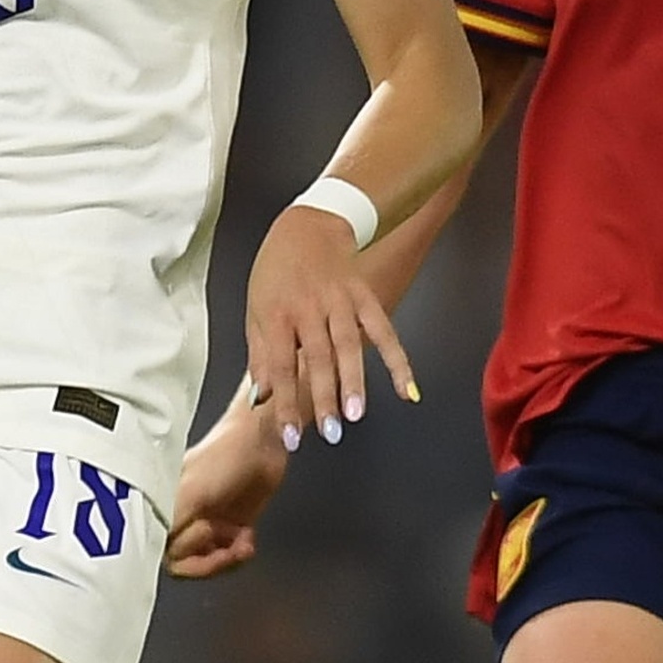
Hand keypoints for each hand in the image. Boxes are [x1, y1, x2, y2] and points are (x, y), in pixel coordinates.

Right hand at [166, 407, 289, 578]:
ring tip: (241, 545)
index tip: (203, 539)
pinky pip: (226, 556)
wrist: (264, 441)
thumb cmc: (225, 455)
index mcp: (163, 506)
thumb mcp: (192, 491)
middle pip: (181, 562)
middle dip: (207, 560)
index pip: (156, 548)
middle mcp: (181, 517)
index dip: (181, 552)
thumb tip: (157, 547)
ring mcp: (205, 522)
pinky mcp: (229, 527)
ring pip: (204, 562)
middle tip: (226, 546)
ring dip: (225, 559)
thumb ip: (171, 522)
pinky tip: (248, 538)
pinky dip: (239, 554)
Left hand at [243, 203, 417, 451]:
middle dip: (324, 398)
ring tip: (357, 414)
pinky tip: (407, 389)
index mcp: (277, 313)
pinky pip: (384, 331)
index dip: (285, 403)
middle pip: (318, 358)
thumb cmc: (276, 271)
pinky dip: (398, 361)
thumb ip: (261, 354)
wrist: (307, 225)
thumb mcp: (255, 309)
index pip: (281, 366)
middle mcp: (309, 307)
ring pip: (350, 346)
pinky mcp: (365, 297)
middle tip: (330, 432)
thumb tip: (263, 398)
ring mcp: (340, 301)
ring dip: (355, 382)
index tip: (290, 436)